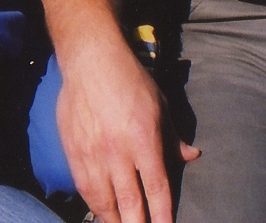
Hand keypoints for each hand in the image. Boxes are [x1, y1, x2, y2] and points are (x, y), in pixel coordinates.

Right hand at [56, 36, 198, 222]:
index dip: (162, 215)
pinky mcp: (73, 150)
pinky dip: (94, 205)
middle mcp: (118, 151)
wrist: (90, 59)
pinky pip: (84, 187)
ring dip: (115, 220)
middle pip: (130, 202)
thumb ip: (173, 137)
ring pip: (104, 201)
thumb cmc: (130, 79)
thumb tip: (191, 156)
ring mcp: (93, 152)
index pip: (157, 189)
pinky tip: (102, 212)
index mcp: (144, 139)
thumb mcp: (160, 105)